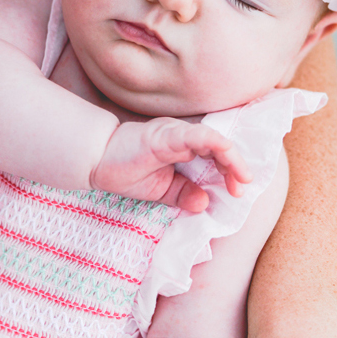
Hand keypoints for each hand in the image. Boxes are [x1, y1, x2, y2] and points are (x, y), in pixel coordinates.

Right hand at [90, 118, 251, 212]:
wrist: (95, 160)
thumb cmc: (124, 170)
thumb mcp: (161, 189)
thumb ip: (183, 194)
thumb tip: (205, 203)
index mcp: (183, 146)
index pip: (216, 154)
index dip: (232, 171)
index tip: (238, 192)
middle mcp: (183, 136)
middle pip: (220, 147)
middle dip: (236, 167)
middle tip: (241, 189)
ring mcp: (175, 134)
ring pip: (213, 139)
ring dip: (231, 159)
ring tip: (241, 178)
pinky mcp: (165, 136)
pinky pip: (196, 135)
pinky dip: (214, 144)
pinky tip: (225, 154)